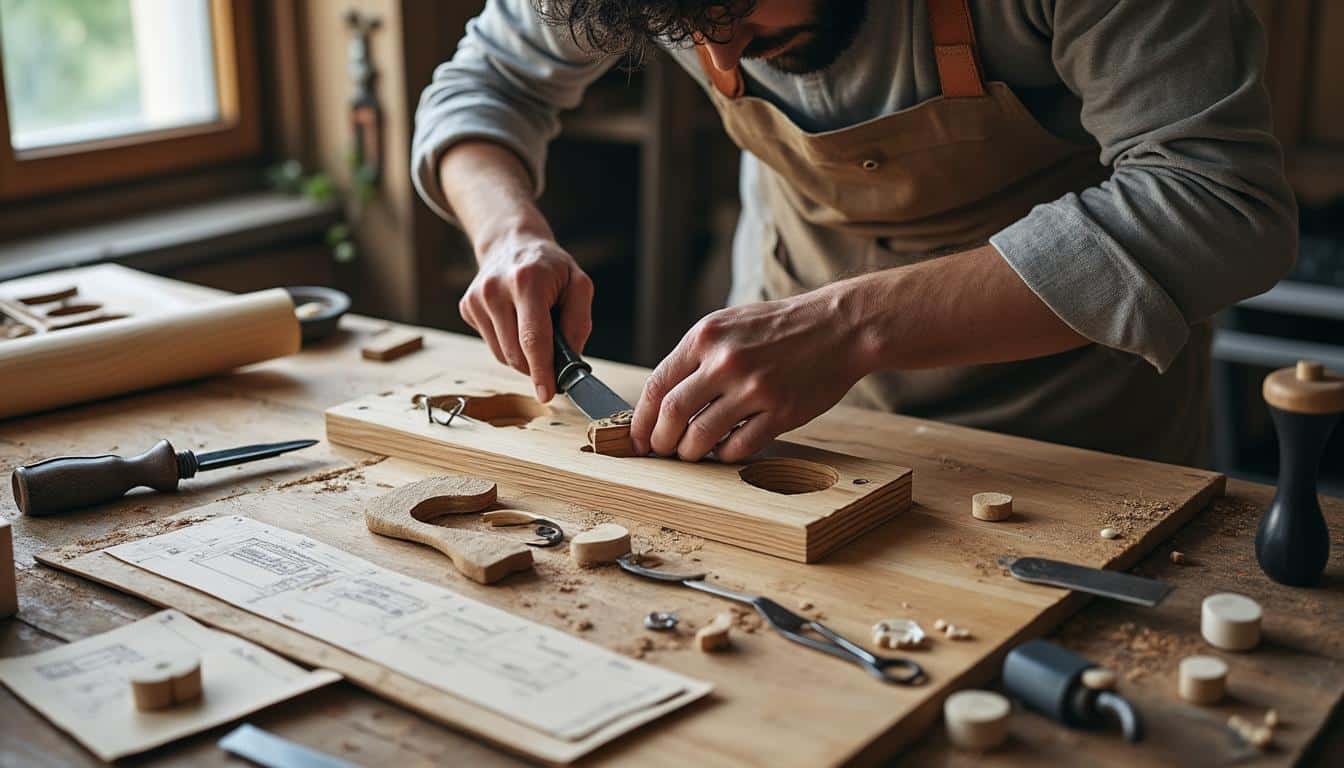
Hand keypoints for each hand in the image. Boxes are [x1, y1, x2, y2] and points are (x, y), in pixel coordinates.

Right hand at [459, 232, 593, 401]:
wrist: (511, 242)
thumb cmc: (549, 267)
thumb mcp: (578, 284)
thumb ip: (579, 322)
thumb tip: (570, 360)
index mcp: (527, 282)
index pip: (533, 338)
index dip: (541, 371)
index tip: (547, 394)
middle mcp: (495, 289)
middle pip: (516, 353)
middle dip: (537, 365)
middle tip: (554, 353)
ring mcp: (476, 299)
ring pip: (502, 355)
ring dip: (522, 355)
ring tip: (533, 325)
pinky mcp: (467, 307)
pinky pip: (492, 345)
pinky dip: (507, 343)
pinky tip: (514, 319)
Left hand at [630, 285, 874, 462]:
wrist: (839, 326)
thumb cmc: (781, 327)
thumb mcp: (729, 325)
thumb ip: (697, 356)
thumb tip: (663, 398)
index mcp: (706, 337)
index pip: (657, 385)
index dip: (641, 419)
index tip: (638, 437)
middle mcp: (725, 361)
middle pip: (671, 414)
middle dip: (659, 441)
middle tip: (660, 451)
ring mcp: (754, 388)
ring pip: (701, 436)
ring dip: (689, 453)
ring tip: (691, 454)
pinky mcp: (781, 411)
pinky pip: (739, 447)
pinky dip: (725, 456)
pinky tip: (725, 451)